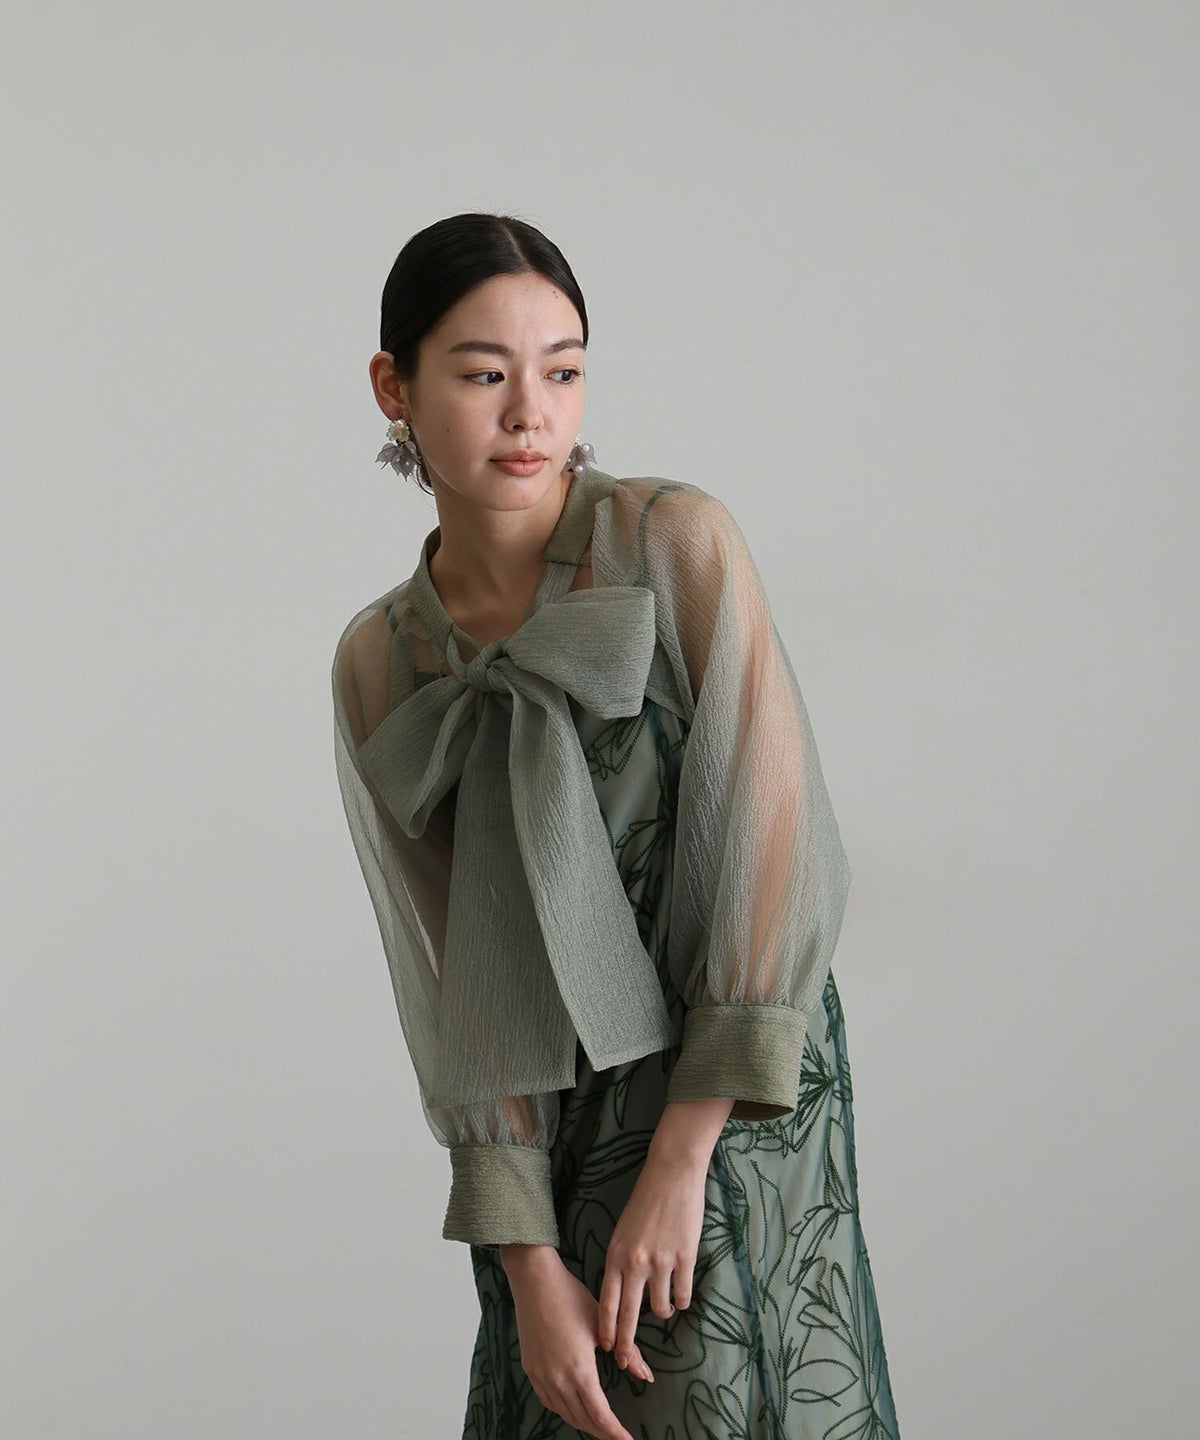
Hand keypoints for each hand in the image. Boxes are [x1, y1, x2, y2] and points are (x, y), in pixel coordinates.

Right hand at [505, 1248, 654, 1438]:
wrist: (534, 1281)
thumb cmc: (571, 1297)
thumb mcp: (602, 1322)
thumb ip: (627, 1352)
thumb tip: (646, 1374)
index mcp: (579, 1370)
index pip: (600, 1415)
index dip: (614, 1432)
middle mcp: (557, 1380)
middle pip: (582, 1419)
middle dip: (602, 1432)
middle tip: (618, 1437)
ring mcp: (541, 1376)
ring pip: (565, 1413)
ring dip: (583, 1423)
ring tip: (600, 1426)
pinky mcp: (531, 1370)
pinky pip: (549, 1401)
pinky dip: (564, 1410)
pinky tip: (572, 1407)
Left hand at [597, 1145, 705, 1370]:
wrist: (670, 1174)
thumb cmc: (645, 1201)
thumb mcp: (623, 1232)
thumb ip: (620, 1262)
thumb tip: (621, 1294)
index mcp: (615, 1255)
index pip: (606, 1303)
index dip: (606, 1330)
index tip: (606, 1349)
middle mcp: (634, 1263)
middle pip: (628, 1316)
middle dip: (626, 1345)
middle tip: (626, 1364)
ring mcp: (661, 1262)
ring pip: (660, 1309)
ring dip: (663, 1312)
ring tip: (665, 1305)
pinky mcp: (684, 1259)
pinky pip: (682, 1296)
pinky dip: (682, 1299)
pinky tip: (680, 1292)